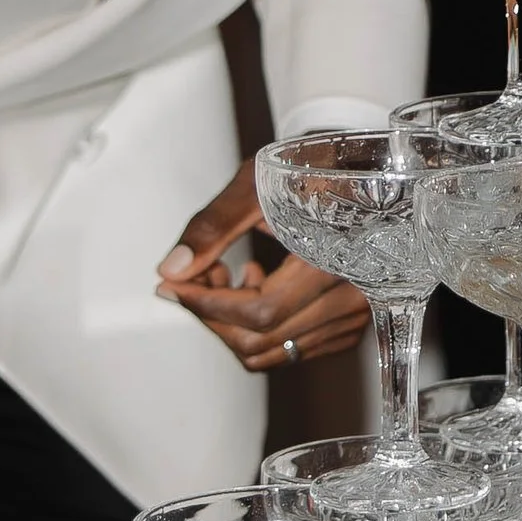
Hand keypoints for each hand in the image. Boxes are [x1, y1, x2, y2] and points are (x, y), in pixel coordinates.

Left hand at [156, 163, 370, 372]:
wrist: (347, 170)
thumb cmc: (304, 169)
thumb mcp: (255, 187)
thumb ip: (213, 228)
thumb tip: (171, 270)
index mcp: (334, 260)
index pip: (259, 312)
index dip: (205, 304)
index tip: (171, 285)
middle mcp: (350, 297)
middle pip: (259, 339)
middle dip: (210, 313)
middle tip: (192, 277)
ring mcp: (351, 318)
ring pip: (267, 351)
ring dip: (228, 322)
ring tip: (222, 276)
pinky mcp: (344, 327)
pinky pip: (284, 349)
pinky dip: (253, 327)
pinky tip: (252, 285)